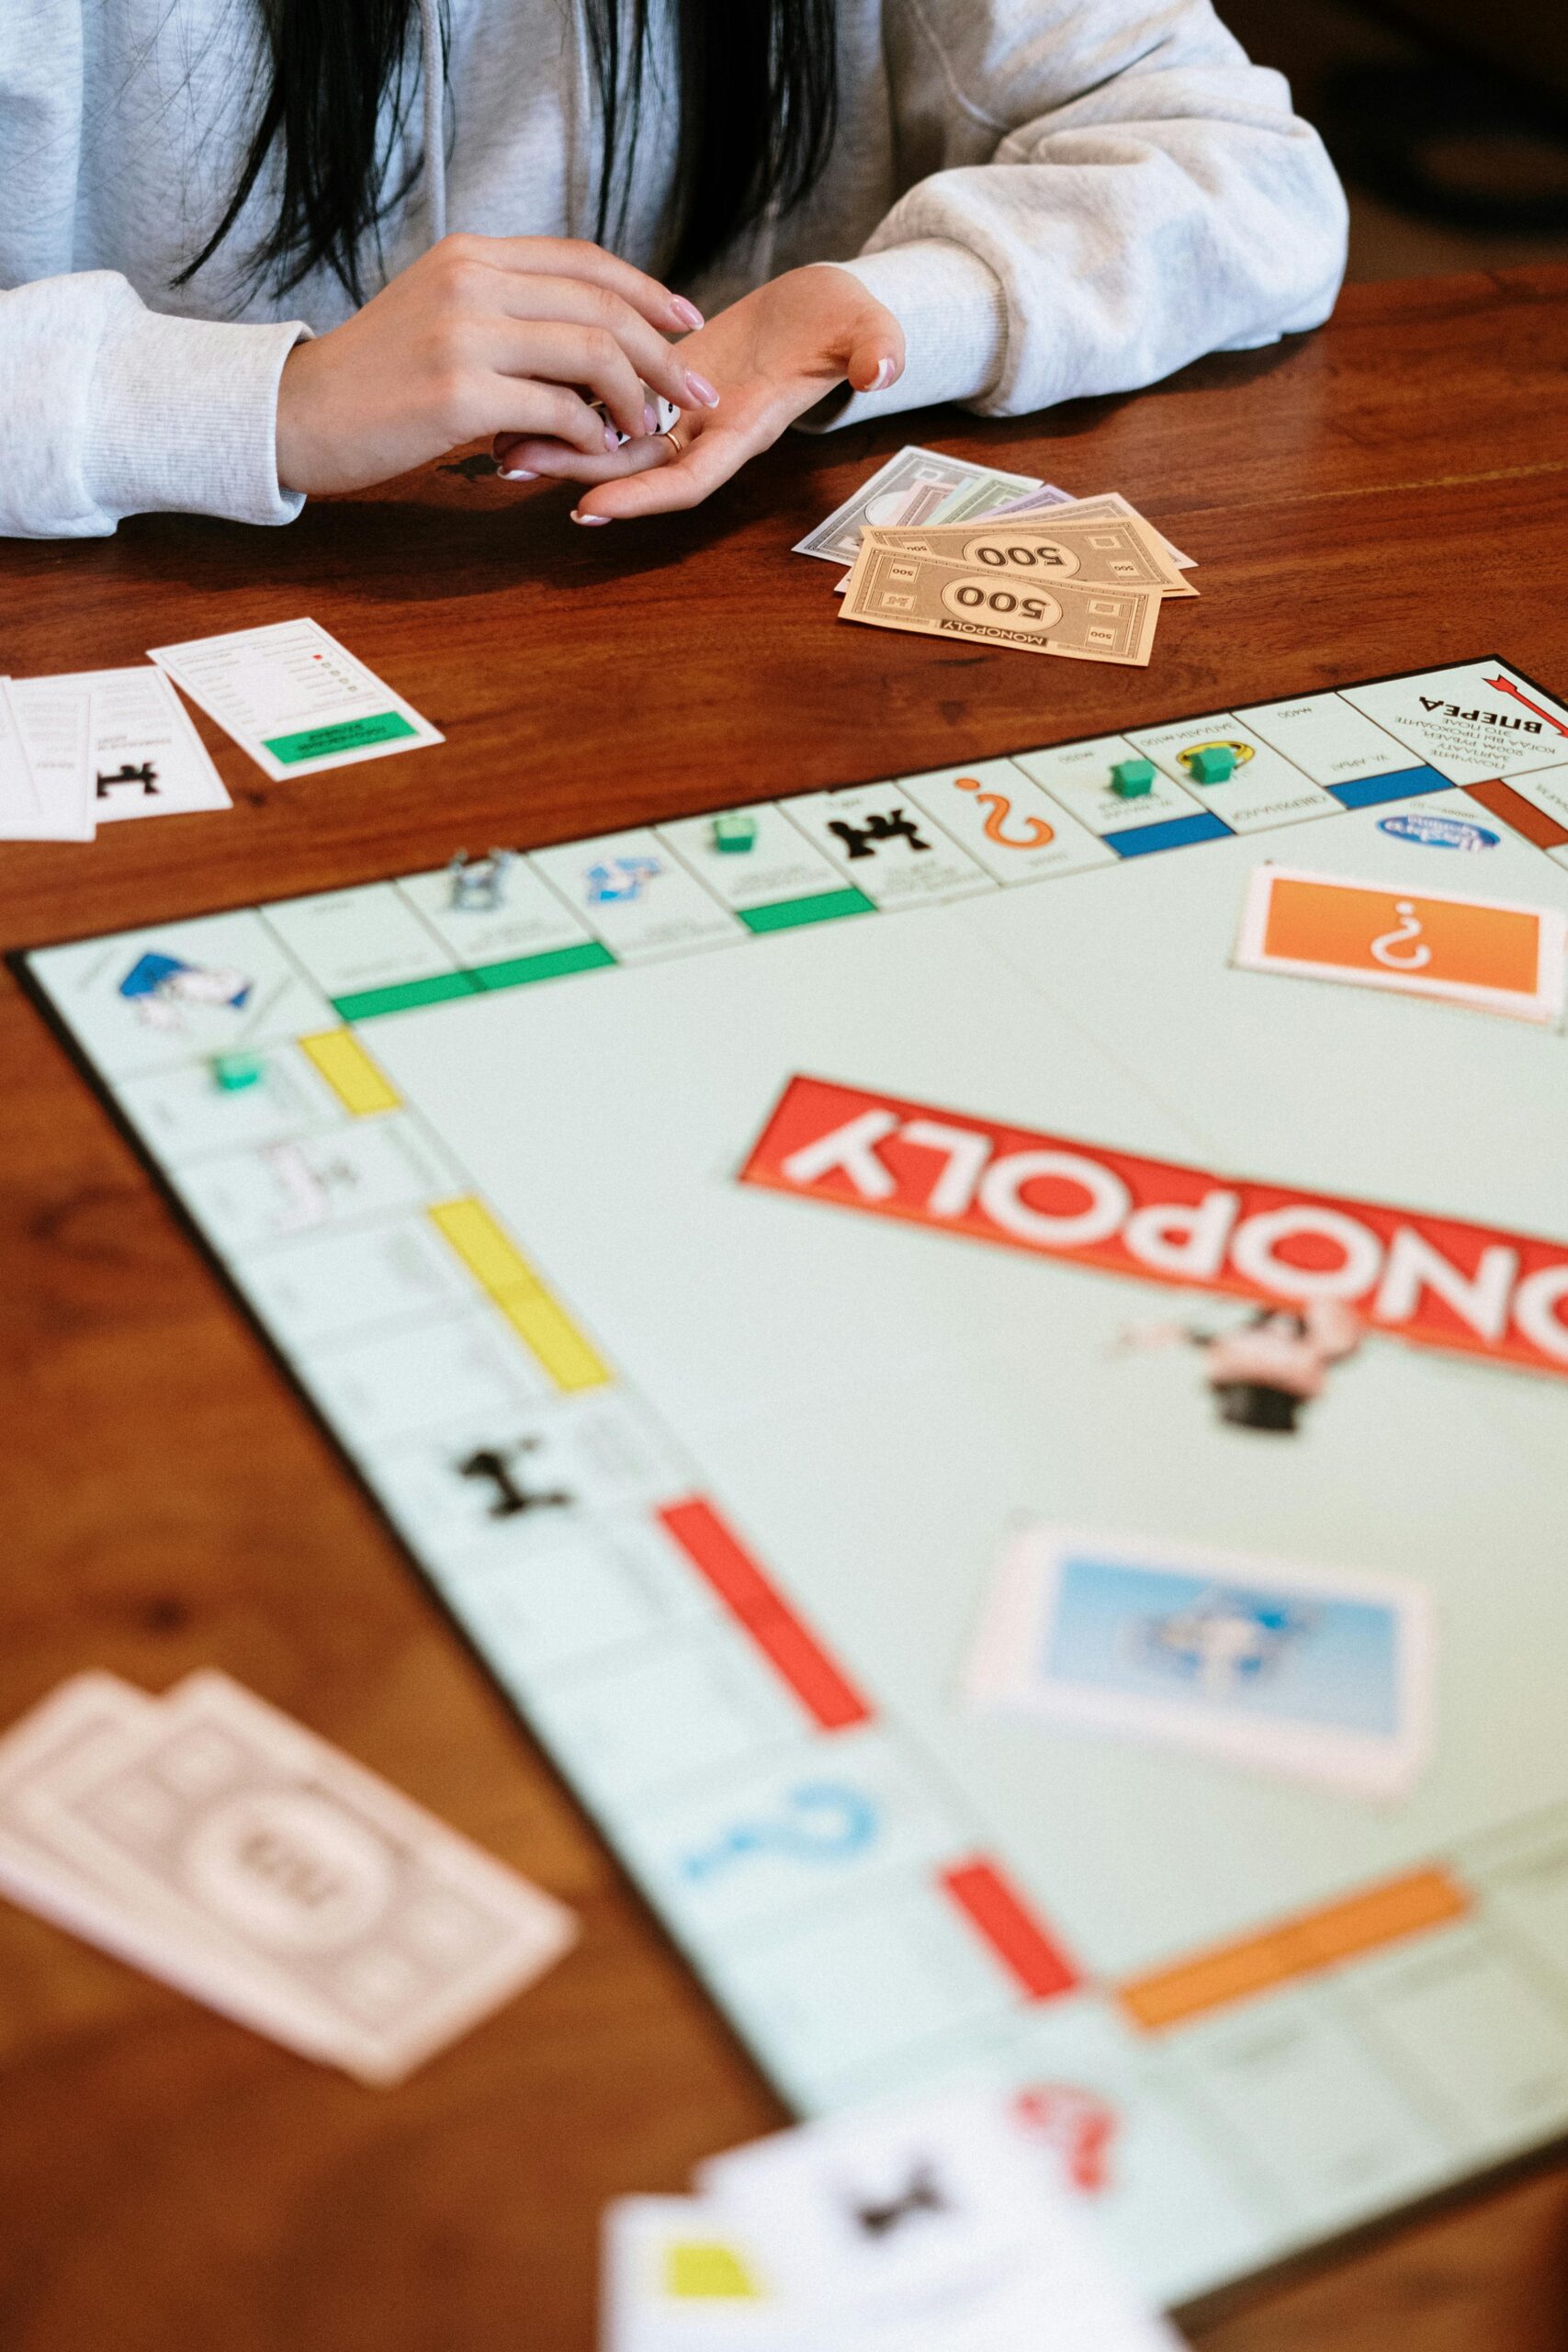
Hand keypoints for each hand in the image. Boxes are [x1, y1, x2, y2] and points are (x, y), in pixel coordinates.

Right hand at [274, 234, 711, 495]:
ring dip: (635, 397)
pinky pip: (560, 410)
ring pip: (592, 352)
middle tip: (695, 391)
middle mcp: (472, 281)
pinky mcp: (460, 394)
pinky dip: (592, 436)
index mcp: (472, 255)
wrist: (297, 413)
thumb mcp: (438, 316)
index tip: (687, 324)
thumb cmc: (373, 380)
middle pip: (602, 304)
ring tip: (647, 429)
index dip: (647, 291)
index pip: (584, 260)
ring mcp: (465, 335)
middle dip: (663, 352)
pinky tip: (598, 453)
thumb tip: (580, 336)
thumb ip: (503, 311)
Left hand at [492, 264, 903, 523]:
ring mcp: (679, 414)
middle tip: (512, 465)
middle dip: (574, 470)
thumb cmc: (849, 325)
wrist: (829, 314)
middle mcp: (706, 432)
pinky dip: (563, 403)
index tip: (591, 507)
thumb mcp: (870, 333)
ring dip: (556, 441)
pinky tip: (514, 393)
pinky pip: (605, 404)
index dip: (643, 497)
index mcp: (749, 428)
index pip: (691, 476)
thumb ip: (877, 352)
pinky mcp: (658, 387)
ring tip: (495, 439)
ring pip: (609, 439)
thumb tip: (884, 369)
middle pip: (633, 466)